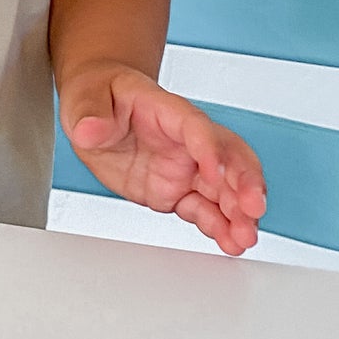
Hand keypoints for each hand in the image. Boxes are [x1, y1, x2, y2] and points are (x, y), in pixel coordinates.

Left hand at [59, 65, 265, 255]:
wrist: (98, 110)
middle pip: (227, 156)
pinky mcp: (178, 190)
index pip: (196, 127)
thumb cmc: (100, 95)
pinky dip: (220, 226)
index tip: (216, 171)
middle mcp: (185, 140)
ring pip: (223, 189)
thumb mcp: (85, 98)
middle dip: (244, 182)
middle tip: (253, 209)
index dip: (210, 148)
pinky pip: (205, 209)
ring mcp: (185, 167)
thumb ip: (91, 114)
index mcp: (167, 110)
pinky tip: (231, 243)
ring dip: (239, 212)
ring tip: (245, 238)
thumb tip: (90, 129)